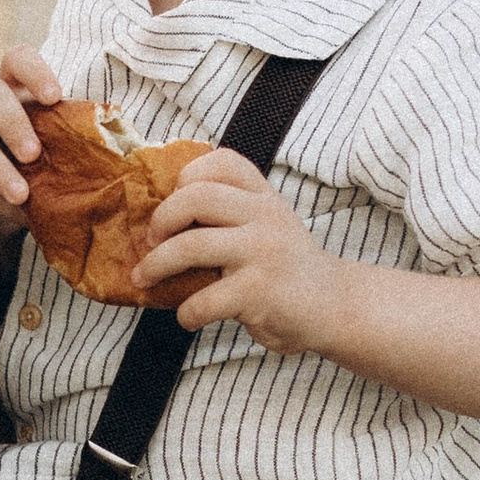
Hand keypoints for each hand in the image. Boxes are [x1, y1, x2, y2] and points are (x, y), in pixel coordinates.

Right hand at [0, 42, 62, 254]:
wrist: (10, 193)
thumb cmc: (45, 156)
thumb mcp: (60, 140)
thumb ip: (78, 139)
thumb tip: (122, 157)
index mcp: (17, 85)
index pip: (17, 59)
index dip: (34, 72)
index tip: (54, 97)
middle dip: (11, 121)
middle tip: (34, 154)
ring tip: (21, 193)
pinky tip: (13, 207)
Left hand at [135, 150, 345, 352]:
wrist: (335, 308)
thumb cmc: (286, 270)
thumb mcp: (265, 227)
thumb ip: (228, 216)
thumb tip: (155, 224)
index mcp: (264, 196)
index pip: (220, 162)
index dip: (184, 178)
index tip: (172, 206)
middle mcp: (266, 216)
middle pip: (195, 197)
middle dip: (160, 220)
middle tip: (149, 242)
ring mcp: (263, 252)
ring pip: (190, 245)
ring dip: (155, 265)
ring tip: (144, 279)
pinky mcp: (259, 291)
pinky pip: (203, 299)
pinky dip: (185, 313)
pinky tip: (189, 317)